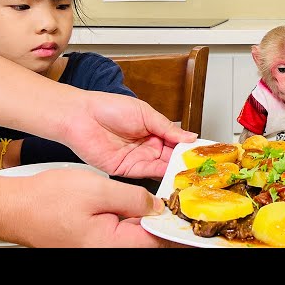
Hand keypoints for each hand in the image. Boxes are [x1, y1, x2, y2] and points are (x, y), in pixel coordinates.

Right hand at [2, 169, 188, 246]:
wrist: (15, 207)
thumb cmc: (47, 201)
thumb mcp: (98, 190)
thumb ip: (134, 199)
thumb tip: (158, 206)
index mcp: (113, 244)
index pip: (158, 242)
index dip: (179, 229)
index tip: (197, 222)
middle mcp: (108, 248)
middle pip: (149, 238)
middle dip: (169, 221)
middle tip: (187, 203)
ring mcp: (101, 244)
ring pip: (137, 232)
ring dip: (153, 217)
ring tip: (172, 200)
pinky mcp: (95, 237)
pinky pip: (123, 228)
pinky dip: (136, 215)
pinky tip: (146, 202)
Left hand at [60, 91, 196, 178]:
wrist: (81, 116)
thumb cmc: (109, 108)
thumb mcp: (146, 113)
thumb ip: (168, 128)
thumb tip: (190, 136)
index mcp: (153, 131)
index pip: (176, 142)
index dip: (189, 147)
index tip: (204, 152)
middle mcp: (147, 147)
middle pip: (171, 157)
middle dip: (185, 161)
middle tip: (202, 167)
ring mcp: (137, 159)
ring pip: (162, 168)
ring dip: (176, 170)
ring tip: (192, 173)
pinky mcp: (126, 170)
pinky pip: (147, 175)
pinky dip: (161, 176)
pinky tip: (173, 176)